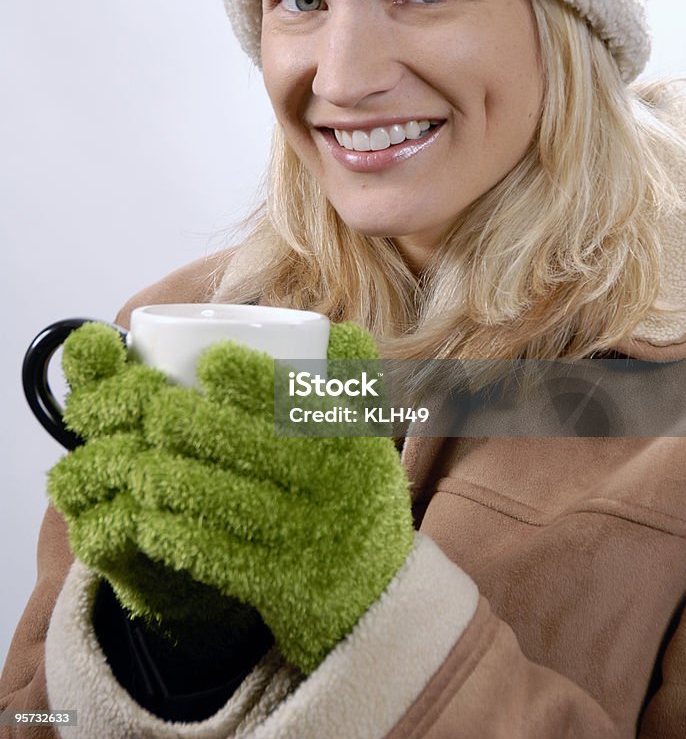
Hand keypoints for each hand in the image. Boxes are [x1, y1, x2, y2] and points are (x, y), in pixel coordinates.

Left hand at [48, 321, 414, 673]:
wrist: (379, 601)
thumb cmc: (359, 498)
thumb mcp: (370, 440)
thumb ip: (354, 382)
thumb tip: (330, 328)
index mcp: (352, 442)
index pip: (300, 399)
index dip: (251, 377)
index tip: (211, 361)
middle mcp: (332, 486)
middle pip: (249, 445)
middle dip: (190, 422)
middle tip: (153, 409)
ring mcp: (304, 537)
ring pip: (222, 499)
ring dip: (169, 477)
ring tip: (138, 462)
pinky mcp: (277, 585)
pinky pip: (215, 555)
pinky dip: (176, 535)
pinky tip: (148, 520)